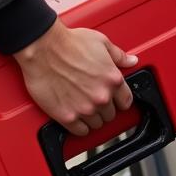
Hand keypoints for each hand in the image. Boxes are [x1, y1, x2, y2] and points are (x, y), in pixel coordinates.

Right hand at [13, 20, 137, 136]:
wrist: (44, 48)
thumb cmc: (69, 43)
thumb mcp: (101, 42)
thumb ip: (119, 55)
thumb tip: (131, 61)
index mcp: (113, 79)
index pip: (126, 101)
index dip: (120, 100)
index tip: (115, 99)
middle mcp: (101, 96)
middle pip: (111, 115)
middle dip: (104, 107)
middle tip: (94, 99)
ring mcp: (85, 109)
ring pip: (97, 124)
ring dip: (92, 117)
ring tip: (84, 106)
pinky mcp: (67, 117)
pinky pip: (80, 132)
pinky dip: (79, 126)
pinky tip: (76, 116)